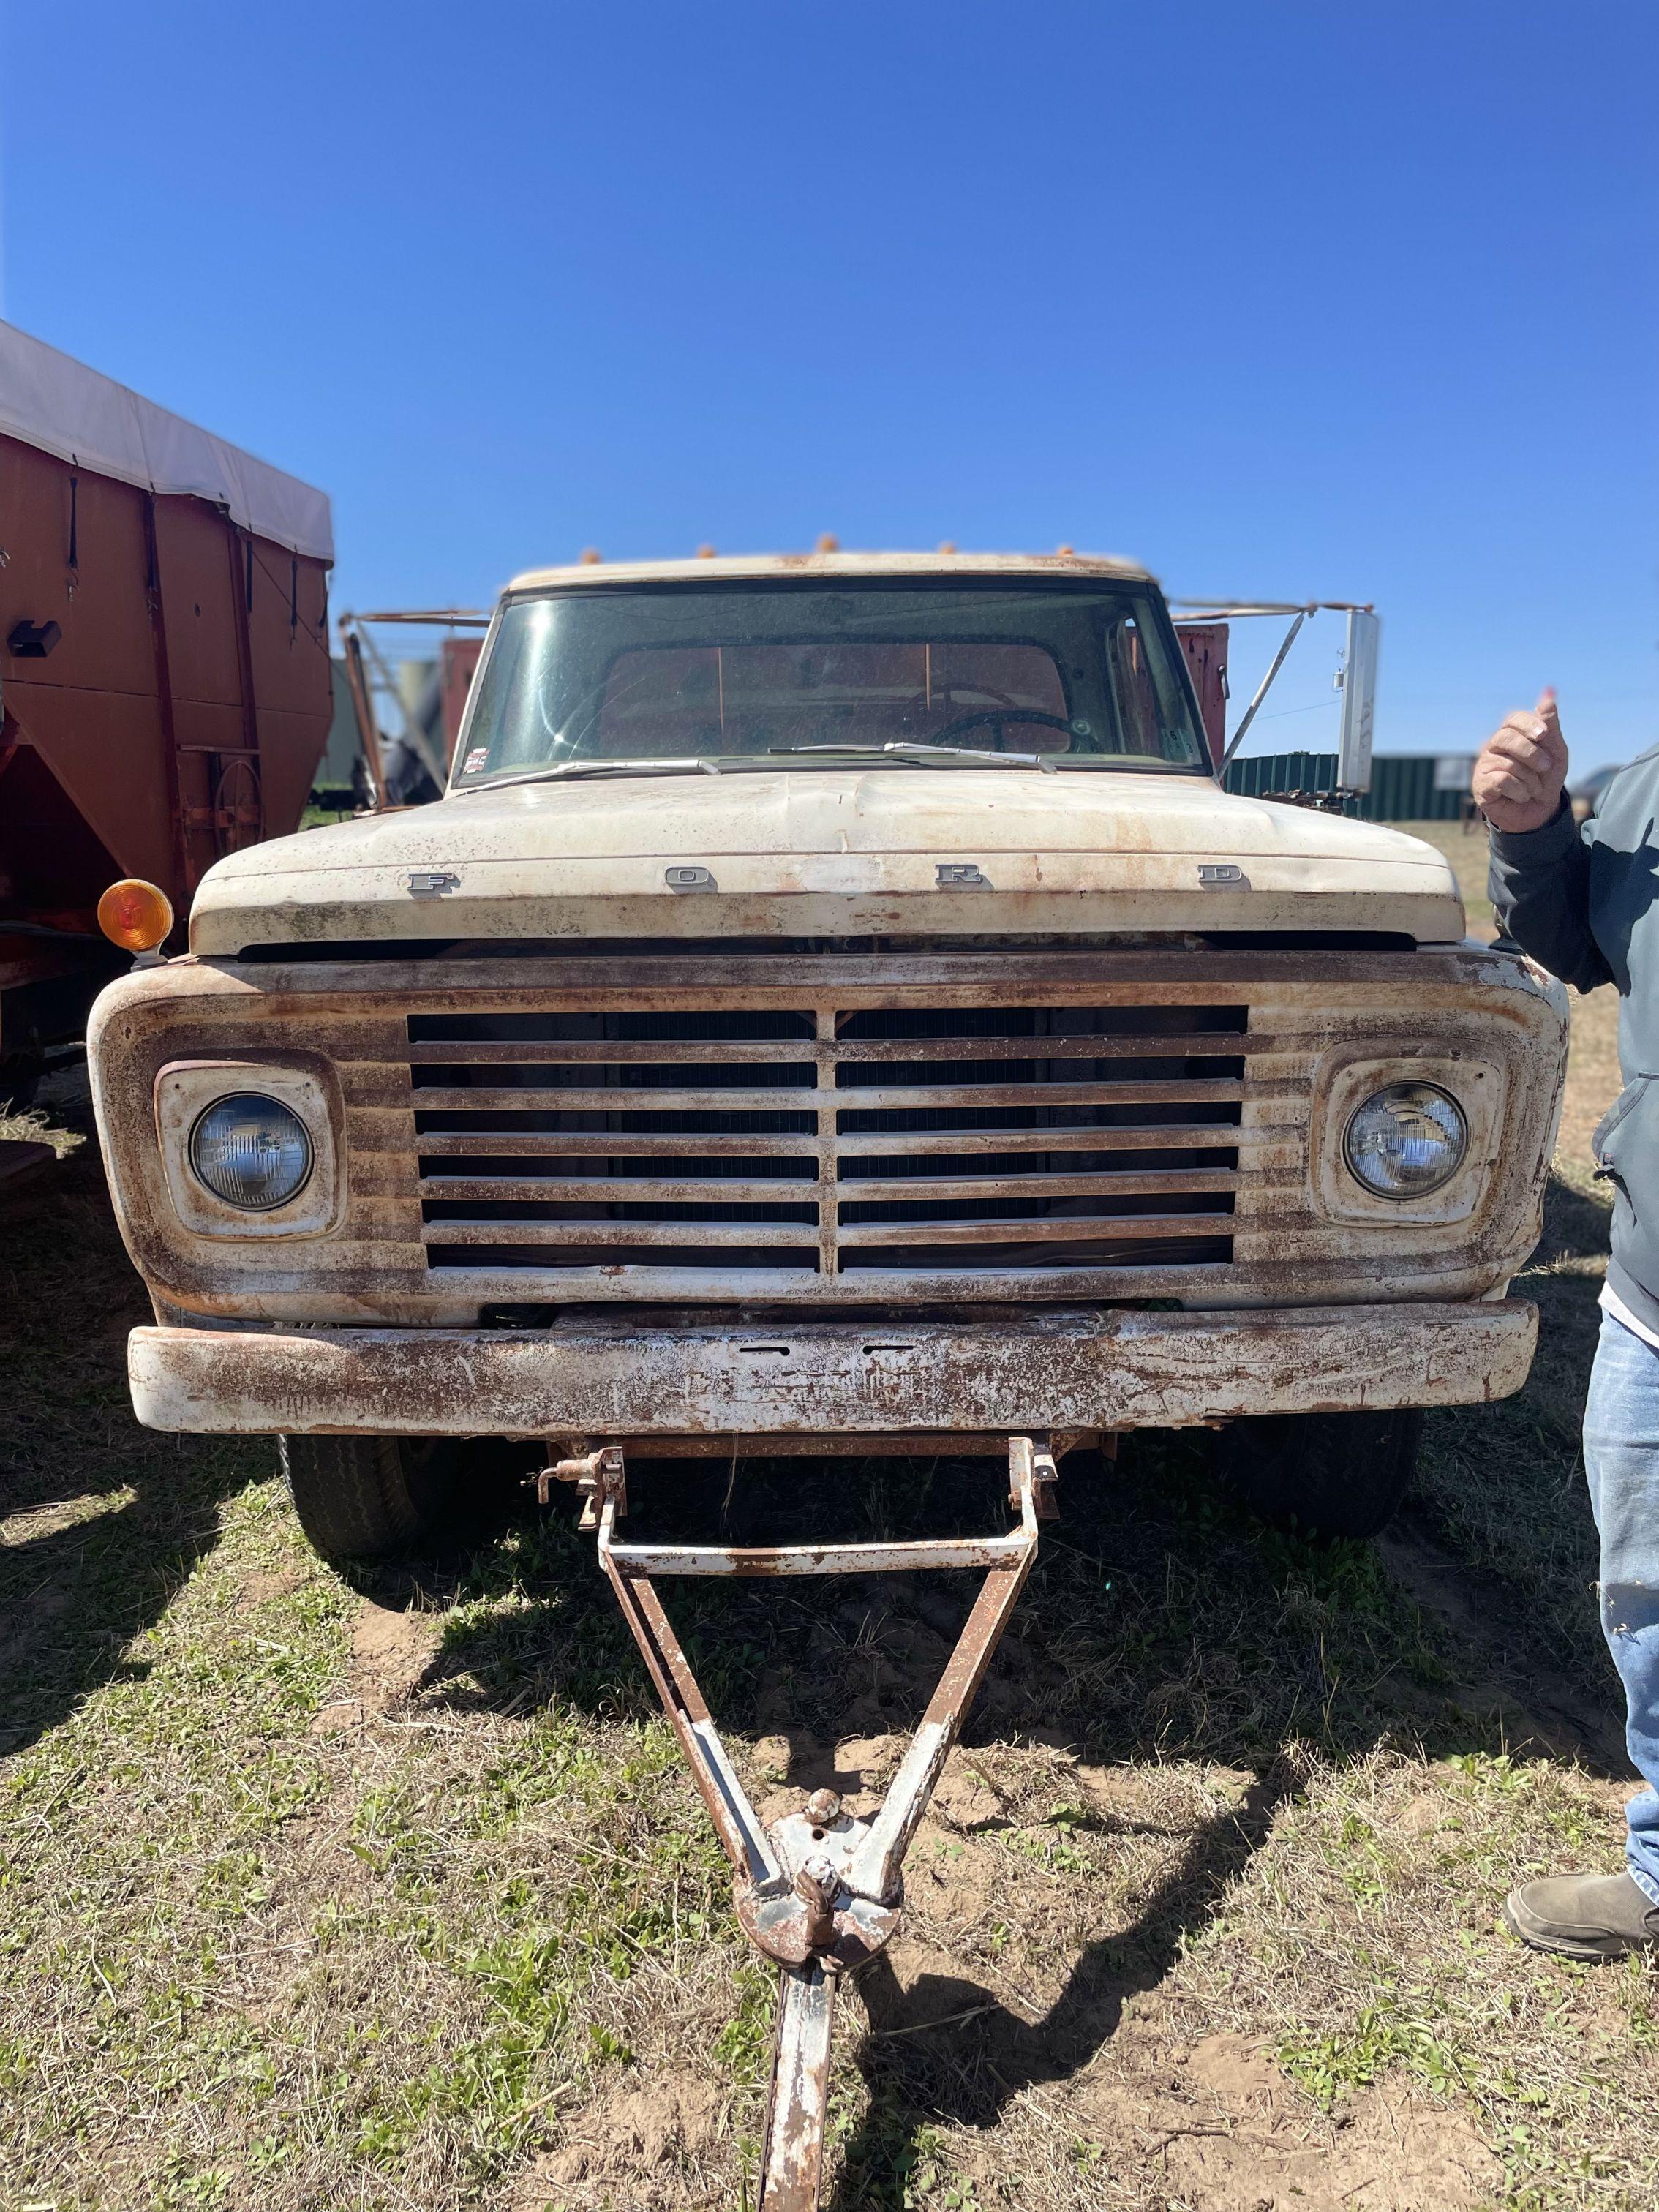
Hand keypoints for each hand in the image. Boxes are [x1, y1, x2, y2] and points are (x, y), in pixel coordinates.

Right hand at [1473, 689, 1567, 833]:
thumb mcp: (1555, 750)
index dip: (1528, 724)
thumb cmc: (1546, 777)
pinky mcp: (1480, 784)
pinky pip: (1501, 780)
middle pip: (1506, 737)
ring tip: (1533, 787)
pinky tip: (1521, 796)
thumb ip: (1550, 724)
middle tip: (1546, 767)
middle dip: (1532, 753)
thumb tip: (1549, 693)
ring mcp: (1485, 764)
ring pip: (1508, 763)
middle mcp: (1494, 745)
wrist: (1539, 810)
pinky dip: (1520, 790)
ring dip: (1530, 779)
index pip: (1513, 719)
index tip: (1544, 734)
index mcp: (1512, 733)